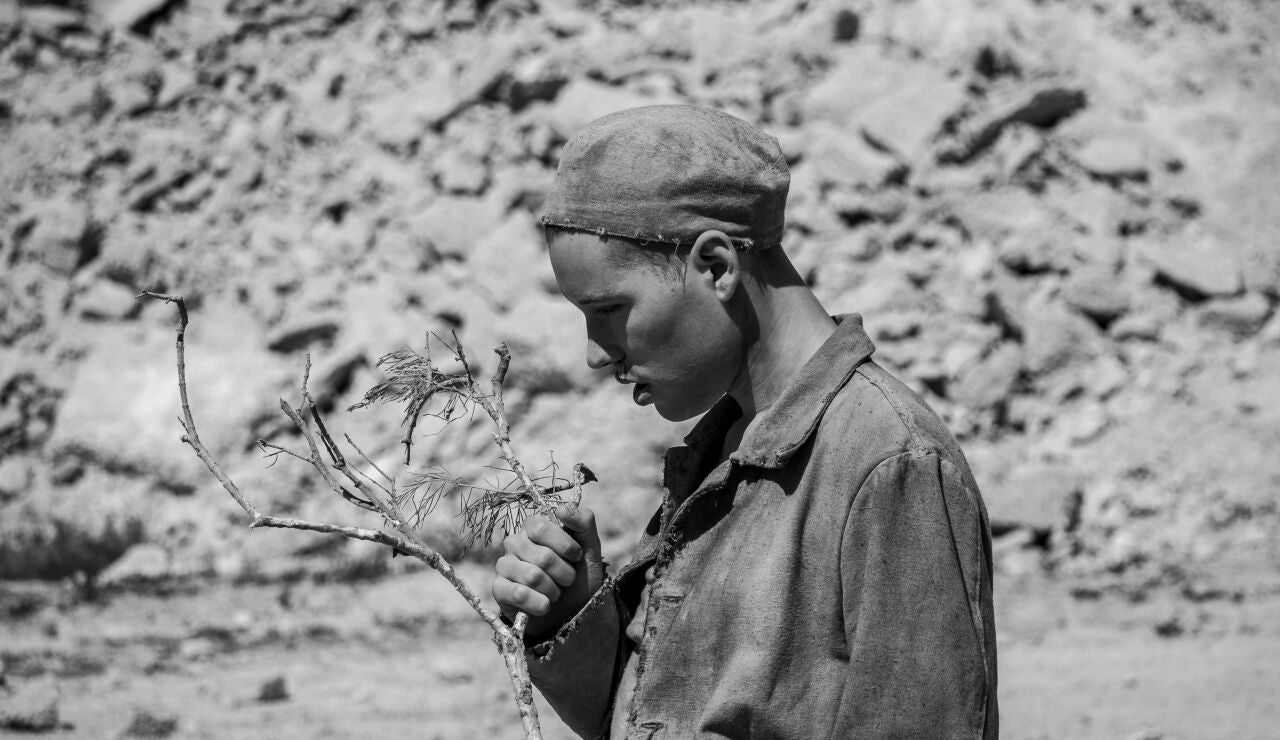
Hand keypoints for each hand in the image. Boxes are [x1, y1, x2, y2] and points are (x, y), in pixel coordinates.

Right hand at [492, 505, 605, 638]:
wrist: (571, 612)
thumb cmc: (579, 576)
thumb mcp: (590, 548)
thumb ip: (584, 522)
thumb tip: (562, 508)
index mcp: (533, 527)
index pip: (541, 527)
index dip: (564, 545)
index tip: (576, 556)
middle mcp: (514, 542)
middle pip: (542, 556)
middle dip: (565, 573)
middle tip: (568, 580)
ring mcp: (504, 565)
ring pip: (533, 576)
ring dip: (554, 591)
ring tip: (556, 593)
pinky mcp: (499, 589)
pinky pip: (519, 594)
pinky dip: (540, 604)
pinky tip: (545, 605)